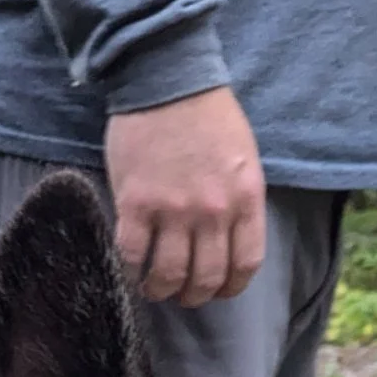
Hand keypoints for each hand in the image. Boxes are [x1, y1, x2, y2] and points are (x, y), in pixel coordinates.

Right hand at [105, 86, 265, 305]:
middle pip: (206, 278)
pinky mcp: (136, 203)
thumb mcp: (244, 159)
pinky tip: (131, 266)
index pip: (244, 265)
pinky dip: (131, 268)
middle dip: (194, 296)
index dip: (229, 288)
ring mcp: (173, 210)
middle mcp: (213, 212)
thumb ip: (239, 201)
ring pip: (169, 274)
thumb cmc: (208, 116)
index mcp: (245, 199)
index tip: (216, 291)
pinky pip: (133, 253)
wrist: (167, 80)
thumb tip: (225, 239)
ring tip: (153, 287)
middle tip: (182, 294)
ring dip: (161, 289)